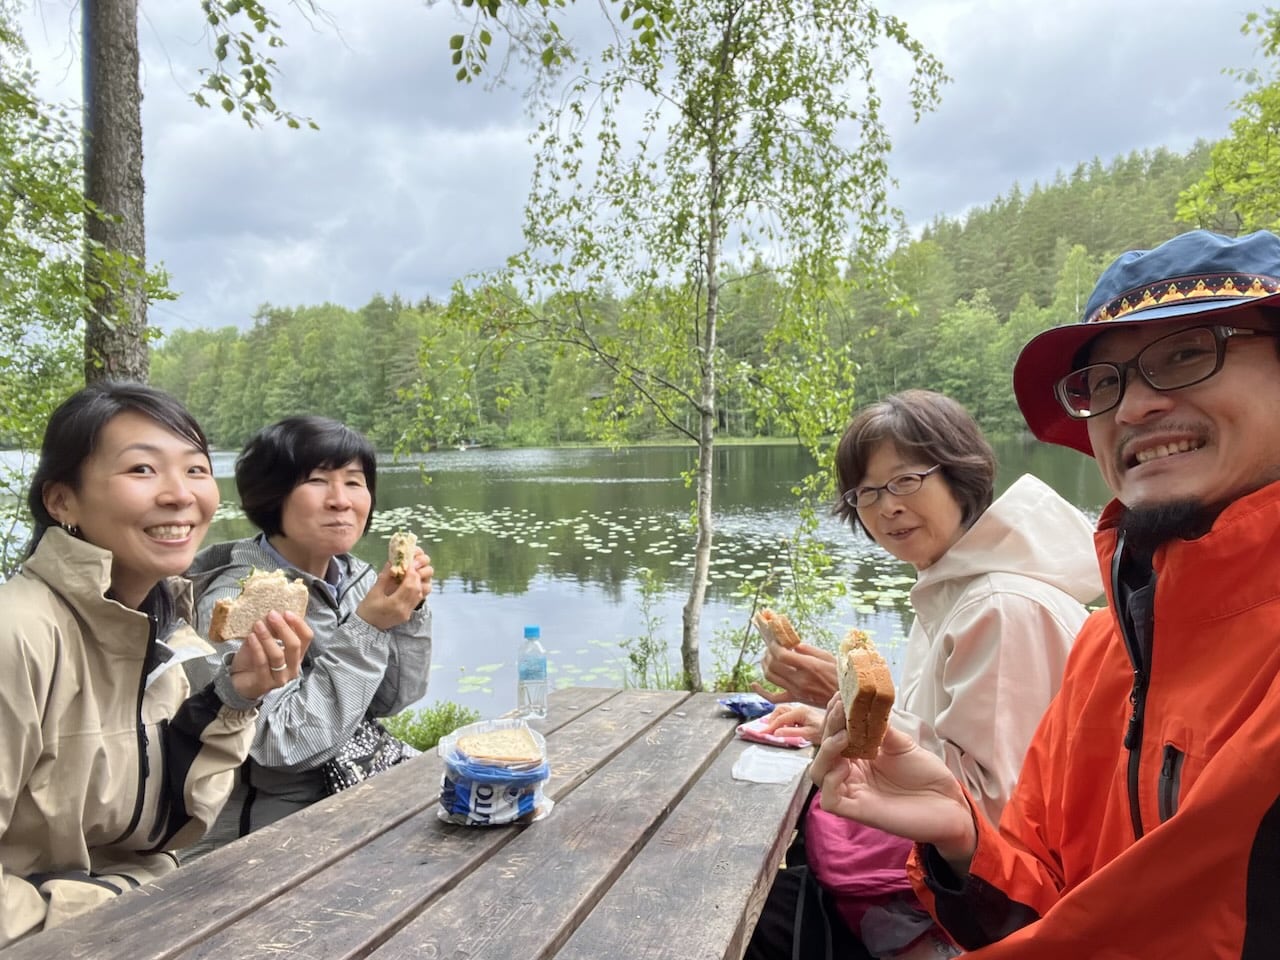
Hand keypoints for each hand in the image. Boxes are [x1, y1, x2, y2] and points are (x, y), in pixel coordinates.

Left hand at [228, 611, 312, 699]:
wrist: (238, 682)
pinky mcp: (264, 684)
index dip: (298, 624)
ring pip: (278, 655)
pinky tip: (251, 637)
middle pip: (294, 646)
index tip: (286, 612)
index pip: (306, 638)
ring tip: (257, 624)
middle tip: (271, 615)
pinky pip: (262, 663)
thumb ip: (272, 631)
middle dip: (283, 628)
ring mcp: (280, 678)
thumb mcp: (265, 642)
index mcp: (297, 656)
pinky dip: (257, 648)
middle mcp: (292, 668)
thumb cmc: (255, 660)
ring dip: (267, 637)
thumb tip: (273, 615)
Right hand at [357, 548, 433, 630]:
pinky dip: (416, 590)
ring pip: (420, 595)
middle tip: (410, 568)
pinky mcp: (408, 615)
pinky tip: (410, 584)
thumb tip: (391, 563)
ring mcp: (407, 614)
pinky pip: (416, 600)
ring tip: (410, 575)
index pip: (410, 586)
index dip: (411, 573)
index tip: (408, 564)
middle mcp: (404, 610)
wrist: (366, 628)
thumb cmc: (367, 610)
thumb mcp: (373, 592)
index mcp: (395, 604)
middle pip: (417, 589)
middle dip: (415, 576)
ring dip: (417, 583)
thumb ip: (384, 577)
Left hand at [751, 642, 836, 706]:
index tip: (772, 640)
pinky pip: (774, 698)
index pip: (782, 655)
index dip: (773, 646)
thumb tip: (793, 645)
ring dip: (764, 665)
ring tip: (766, 657)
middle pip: (773, 664)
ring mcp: (796, 691)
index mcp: (809, 666)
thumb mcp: (828, 657)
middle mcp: (800, 679)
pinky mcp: (796, 699)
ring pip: (770, 678)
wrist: (847, 698)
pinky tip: (754, 684)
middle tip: (770, 647)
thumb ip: (809, 650)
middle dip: (768, 653)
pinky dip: (761, 692)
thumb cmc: (841, 675)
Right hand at [760, 702, 824, 741]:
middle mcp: (799, 708)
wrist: (837, 729)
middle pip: (779, 711)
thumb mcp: (808, 735)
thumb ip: (791, 733)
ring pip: (782, 711)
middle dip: (771, 721)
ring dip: (775, 720)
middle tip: (766, 732)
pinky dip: (781, 720)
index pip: (780, 719)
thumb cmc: (824, 733)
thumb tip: (775, 733)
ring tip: (772, 730)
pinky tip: (782, 729)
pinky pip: (787, 715)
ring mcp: (800, 710)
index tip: (761, 734)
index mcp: (800, 712)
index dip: (770, 727)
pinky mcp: (801, 714)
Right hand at [810, 696, 976, 872]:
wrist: (949, 803)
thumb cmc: (927, 775)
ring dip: (826, 751)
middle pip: (823, 751)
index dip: (834, 716)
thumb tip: (863, 706)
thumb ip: (881, 729)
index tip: (840, 696)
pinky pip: (829, 800)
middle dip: (829, 727)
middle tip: (842, 709)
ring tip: (843, 735)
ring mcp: (854, 793)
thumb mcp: (903, 744)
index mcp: (860, 757)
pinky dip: (830, 781)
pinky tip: (845, 767)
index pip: (835, 734)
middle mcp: (852, 774)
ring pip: (819, 773)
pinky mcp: (858, 812)